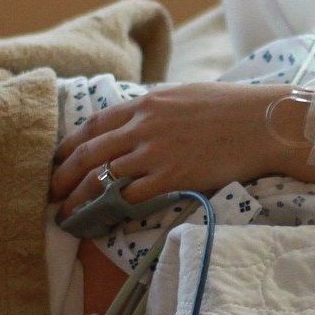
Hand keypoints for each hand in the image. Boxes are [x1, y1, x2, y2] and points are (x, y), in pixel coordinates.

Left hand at [49, 82, 301, 215]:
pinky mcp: (171, 178)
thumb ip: (156, 108)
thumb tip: (138, 120)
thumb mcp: (184, 95)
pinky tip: (105, 219)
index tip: (59, 160)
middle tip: (52, 193)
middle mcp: (143, 127)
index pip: (94, 125)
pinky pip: (131, 197)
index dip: (70, 145)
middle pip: (89, 154)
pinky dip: (113, 209)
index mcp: (145, 104)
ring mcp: (155, 153)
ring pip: (102, 178)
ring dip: (80, 199)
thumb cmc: (230, 107)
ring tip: (68, 215)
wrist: (262, 122)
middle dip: (64, 176)